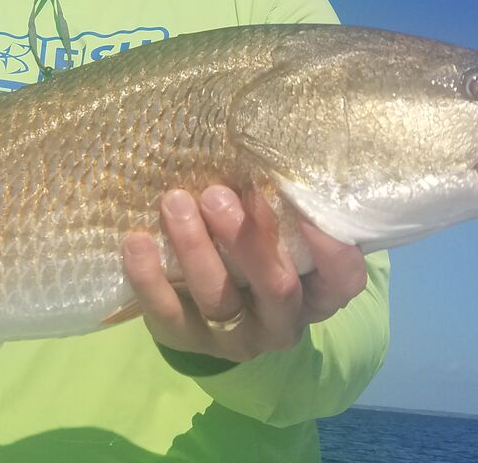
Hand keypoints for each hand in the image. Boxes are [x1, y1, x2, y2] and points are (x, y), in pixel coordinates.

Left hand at [122, 186, 367, 362]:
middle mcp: (280, 321)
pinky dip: (149, 276)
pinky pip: (167, 311)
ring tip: (174, 202)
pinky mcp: (187, 339)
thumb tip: (257, 139)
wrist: (205, 313)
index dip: (331, 251)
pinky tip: (135, 241)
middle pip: (275, 288)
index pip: (341, 280)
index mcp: (315, 292)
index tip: (304, 209)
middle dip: (247, 240)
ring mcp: (234, 336)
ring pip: (219, 297)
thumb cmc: (250, 253)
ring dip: (195, 247)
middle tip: (216, 194)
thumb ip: (276, 204)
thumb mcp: (274, 235)